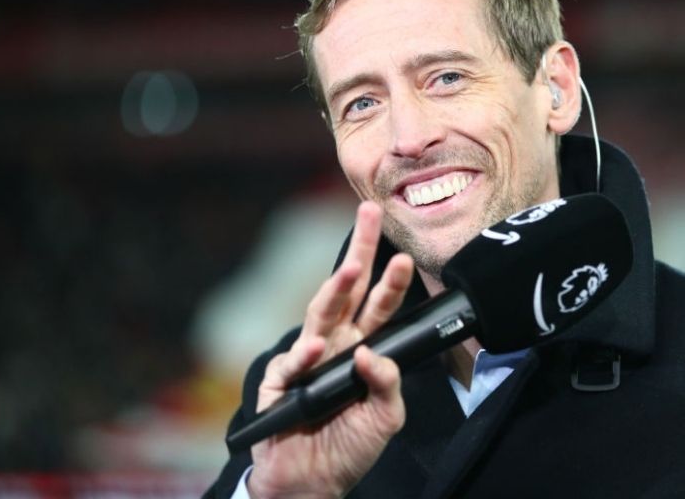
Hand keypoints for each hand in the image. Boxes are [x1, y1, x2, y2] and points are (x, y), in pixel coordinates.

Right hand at [248, 201, 413, 498]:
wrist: (313, 483)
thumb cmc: (350, 448)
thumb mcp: (385, 419)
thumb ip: (388, 386)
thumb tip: (373, 354)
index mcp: (362, 348)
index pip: (379, 306)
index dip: (391, 281)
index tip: (404, 256)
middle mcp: (336, 345)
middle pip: (347, 290)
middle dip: (359, 251)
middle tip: (369, 213)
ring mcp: (307, 359)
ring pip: (320, 314)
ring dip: (335, 289)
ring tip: (351, 270)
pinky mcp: (280, 382)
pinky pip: (293, 362)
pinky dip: (304, 356)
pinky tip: (317, 349)